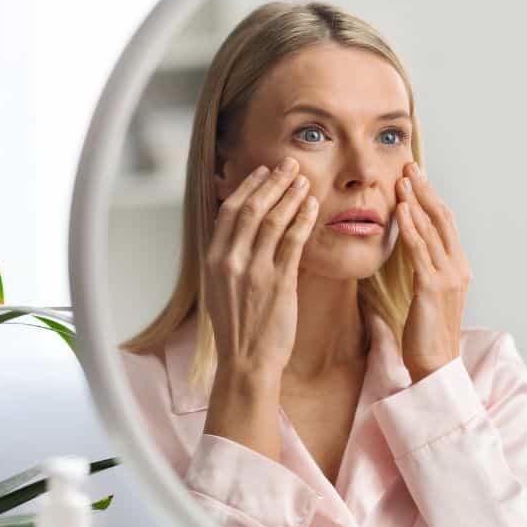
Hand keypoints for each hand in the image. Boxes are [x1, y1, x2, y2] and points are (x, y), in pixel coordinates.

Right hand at [204, 157, 316, 391]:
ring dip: (291, 195)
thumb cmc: (238, 327)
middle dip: (273, 182)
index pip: (229, 211)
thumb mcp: (221, 288)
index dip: (248, 187)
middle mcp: (231, 261)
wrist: (246, 361)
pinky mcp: (279, 283)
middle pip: (252, 209)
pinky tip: (312, 206)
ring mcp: (255, 271)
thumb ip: (230, 258)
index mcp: (213, 260)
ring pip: (274, 221)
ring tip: (304, 180)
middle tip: (290, 165)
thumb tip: (242, 231)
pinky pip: (293, 242)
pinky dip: (303, 220)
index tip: (264, 172)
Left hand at [394, 161, 470, 382]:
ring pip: (432, 229)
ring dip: (415, 201)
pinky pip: (419, 250)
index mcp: (459, 269)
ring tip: (402, 179)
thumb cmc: (427, 334)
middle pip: (442, 219)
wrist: (435, 365)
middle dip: (425, 190)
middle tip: (409, 166)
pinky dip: (410, 227)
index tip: (416, 178)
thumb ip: (425, 270)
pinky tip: (399, 209)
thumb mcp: (429, 296)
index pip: (446, 224)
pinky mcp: (432, 287)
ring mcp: (448, 277)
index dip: (431, 198)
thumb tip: (410, 249)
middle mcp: (458, 268)